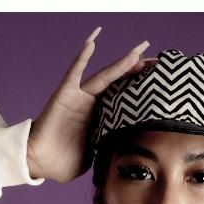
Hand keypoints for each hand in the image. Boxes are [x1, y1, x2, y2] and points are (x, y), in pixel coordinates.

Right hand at [26, 27, 155, 183]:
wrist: (40, 162)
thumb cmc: (63, 162)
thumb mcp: (94, 157)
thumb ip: (109, 152)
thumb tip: (129, 157)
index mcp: (101, 118)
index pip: (125, 99)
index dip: (141, 90)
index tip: (162, 83)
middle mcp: (92, 104)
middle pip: (119, 83)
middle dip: (138, 71)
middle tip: (158, 60)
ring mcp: (80, 97)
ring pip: (104, 76)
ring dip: (121, 63)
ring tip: (139, 51)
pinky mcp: (65, 94)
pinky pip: (74, 72)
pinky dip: (82, 56)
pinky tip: (93, 41)